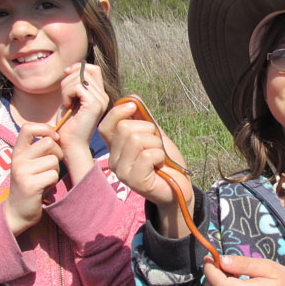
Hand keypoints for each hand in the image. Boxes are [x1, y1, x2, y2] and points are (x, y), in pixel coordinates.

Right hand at [5, 123, 62, 234]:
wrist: (18, 212)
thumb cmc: (30, 185)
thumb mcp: (29, 164)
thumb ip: (39, 150)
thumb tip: (56, 135)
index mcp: (18, 151)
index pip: (28, 128)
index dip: (45, 129)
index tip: (54, 138)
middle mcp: (18, 159)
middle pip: (48, 143)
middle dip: (57, 154)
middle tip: (51, 166)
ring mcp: (22, 172)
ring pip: (53, 160)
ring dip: (55, 171)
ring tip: (45, 179)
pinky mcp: (30, 185)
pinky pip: (53, 175)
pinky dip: (53, 182)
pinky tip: (44, 188)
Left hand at [57, 61, 109, 183]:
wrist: (70, 145)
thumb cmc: (68, 124)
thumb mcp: (70, 98)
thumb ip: (75, 84)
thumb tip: (73, 67)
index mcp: (100, 95)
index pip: (93, 69)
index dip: (78, 68)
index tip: (66, 76)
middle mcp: (103, 97)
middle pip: (85, 70)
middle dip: (68, 80)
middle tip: (64, 97)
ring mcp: (101, 100)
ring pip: (80, 77)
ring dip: (66, 88)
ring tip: (66, 103)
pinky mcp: (94, 105)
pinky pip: (78, 86)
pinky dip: (67, 93)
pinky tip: (67, 105)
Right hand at [98, 97, 192, 237]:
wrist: (179, 187)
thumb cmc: (166, 162)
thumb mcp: (154, 136)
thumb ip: (143, 119)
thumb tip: (132, 98)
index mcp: (116, 149)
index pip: (105, 126)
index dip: (118, 112)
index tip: (134, 107)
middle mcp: (114, 161)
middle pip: (125, 128)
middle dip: (148, 130)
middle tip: (156, 146)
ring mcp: (122, 172)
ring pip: (136, 139)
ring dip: (156, 144)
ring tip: (159, 157)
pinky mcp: (134, 181)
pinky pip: (147, 155)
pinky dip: (160, 156)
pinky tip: (160, 166)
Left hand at [203, 255, 284, 285]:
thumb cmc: (281, 283)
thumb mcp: (267, 267)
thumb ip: (244, 263)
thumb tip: (222, 260)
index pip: (220, 284)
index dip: (210, 270)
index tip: (210, 258)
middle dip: (211, 275)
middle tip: (221, 265)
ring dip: (213, 285)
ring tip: (228, 276)